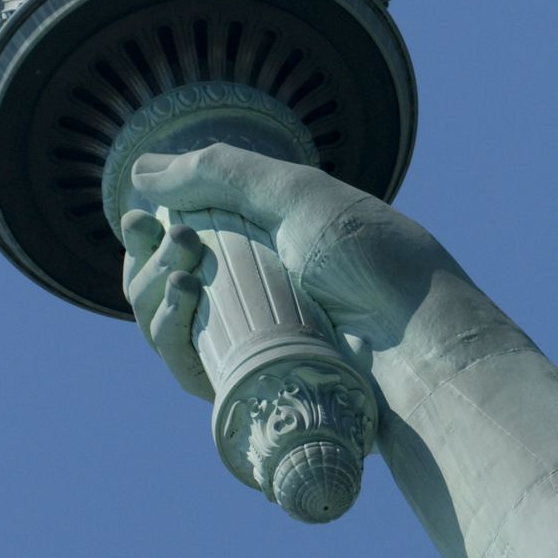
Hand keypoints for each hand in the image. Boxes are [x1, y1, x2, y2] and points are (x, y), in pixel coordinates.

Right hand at [119, 144, 482, 394]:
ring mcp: (250, 343)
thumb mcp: (301, 196)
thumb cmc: (373, 260)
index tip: (138, 218)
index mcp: (266, 245)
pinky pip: (187, 367)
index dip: (150, 231)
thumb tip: (142, 169)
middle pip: (164, 282)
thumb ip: (222, 172)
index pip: (184, 239)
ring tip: (184, 275)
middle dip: (151, 259)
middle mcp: (255, 294)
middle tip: (178, 242)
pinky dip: (169, 337)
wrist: (420, 336)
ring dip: (153, 295)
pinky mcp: (250, 388)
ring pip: (166, 325)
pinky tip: (181, 308)